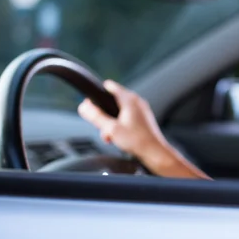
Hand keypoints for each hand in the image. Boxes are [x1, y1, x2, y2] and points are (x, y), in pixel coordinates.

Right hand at [78, 80, 208, 178]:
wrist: (154, 152)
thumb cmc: (137, 141)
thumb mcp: (110, 129)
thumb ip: (96, 116)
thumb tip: (84, 106)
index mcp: (129, 99)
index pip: (109, 86)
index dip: (98, 94)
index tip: (92, 103)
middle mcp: (136, 101)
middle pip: (112, 101)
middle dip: (104, 114)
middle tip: (102, 127)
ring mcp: (141, 109)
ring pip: (119, 111)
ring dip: (111, 122)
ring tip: (111, 136)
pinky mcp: (143, 118)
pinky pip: (127, 118)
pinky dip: (120, 125)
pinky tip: (119, 138)